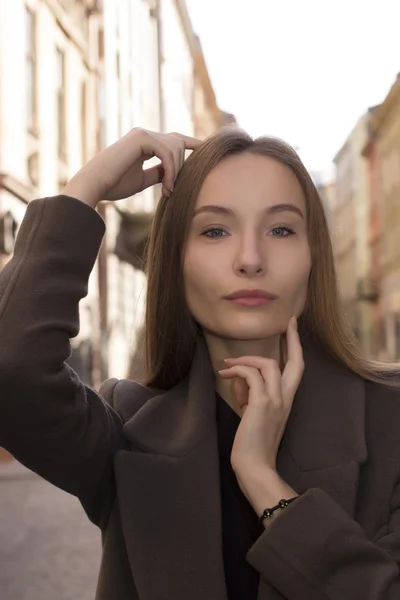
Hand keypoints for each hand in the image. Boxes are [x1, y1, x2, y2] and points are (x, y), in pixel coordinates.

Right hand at [62, 128, 201, 207]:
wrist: (95, 185)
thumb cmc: (114, 185)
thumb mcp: (143, 180)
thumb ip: (159, 173)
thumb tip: (175, 173)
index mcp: (144, 143)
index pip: (173, 140)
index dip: (192, 144)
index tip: (207, 152)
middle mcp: (144, 134)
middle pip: (178, 143)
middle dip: (182, 166)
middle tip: (171, 190)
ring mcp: (142, 134)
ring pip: (175, 147)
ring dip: (176, 171)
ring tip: (166, 191)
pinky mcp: (141, 137)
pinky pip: (167, 152)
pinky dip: (171, 170)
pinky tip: (166, 186)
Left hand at [218, 316, 303, 481]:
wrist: (255, 467)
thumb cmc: (252, 446)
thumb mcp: (253, 416)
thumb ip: (250, 397)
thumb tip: (239, 381)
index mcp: (286, 402)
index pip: (296, 370)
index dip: (296, 348)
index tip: (291, 329)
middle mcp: (285, 399)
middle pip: (296, 362)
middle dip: (292, 339)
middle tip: (287, 323)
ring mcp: (275, 401)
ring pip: (268, 364)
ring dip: (245, 360)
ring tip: (228, 365)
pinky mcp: (261, 403)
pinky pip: (250, 375)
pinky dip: (237, 370)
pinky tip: (225, 374)